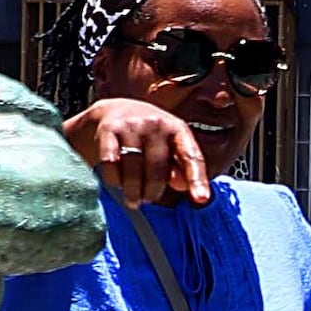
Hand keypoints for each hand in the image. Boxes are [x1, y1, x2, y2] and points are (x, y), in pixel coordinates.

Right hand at [64, 96, 211, 205]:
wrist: (111, 109)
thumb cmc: (145, 135)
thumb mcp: (166, 146)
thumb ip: (178, 166)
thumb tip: (183, 186)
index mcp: (176, 128)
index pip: (191, 156)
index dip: (197, 179)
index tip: (201, 199)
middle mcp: (155, 123)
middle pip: (158, 167)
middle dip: (152, 191)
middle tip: (147, 200)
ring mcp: (131, 125)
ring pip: (134, 167)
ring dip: (133, 190)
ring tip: (133, 200)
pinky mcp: (108, 130)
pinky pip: (111, 163)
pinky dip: (114, 179)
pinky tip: (116, 183)